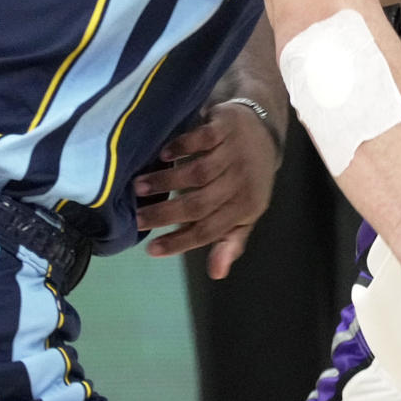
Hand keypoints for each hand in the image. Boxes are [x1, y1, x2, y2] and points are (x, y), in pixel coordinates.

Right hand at [133, 101, 280, 275]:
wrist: (263, 132)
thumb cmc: (248, 179)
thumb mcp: (246, 213)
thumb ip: (229, 241)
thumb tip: (216, 274)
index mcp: (246, 207)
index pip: (209, 230)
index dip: (179, 242)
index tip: (151, 250)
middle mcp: (241, 181)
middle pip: (199, 204)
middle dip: (164, 214)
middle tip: (137, 219)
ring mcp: (234, 153)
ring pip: (197, 173)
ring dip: (165, 181)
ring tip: (138, 188)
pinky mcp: (225, 127)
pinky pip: (200, 139)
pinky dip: (180, 147)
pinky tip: (162, 155)